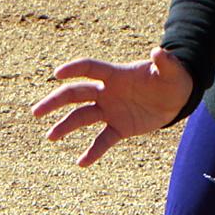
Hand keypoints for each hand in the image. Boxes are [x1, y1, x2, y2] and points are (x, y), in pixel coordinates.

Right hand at [31, 47, 193, 166]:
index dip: (74, 69)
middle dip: (55, 102)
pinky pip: (102, 140)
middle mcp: (107, 92)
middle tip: (36, 112)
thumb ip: (165, 62)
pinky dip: (92, 152)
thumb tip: (158, 52)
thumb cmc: (173, 78)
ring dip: (65, 126)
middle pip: (75, 94)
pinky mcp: (119, 127)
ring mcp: (111, 110)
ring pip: (82, 118)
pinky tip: (81, 163)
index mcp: (116, 75)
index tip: (57, 74)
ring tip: (51, 137)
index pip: (90, 69)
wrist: (177, 98)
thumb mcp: (172, 71)